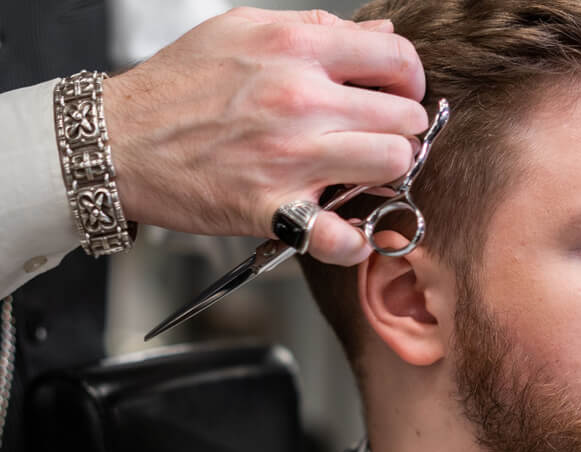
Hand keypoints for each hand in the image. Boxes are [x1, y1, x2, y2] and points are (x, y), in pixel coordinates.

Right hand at [103, 7, 428, 265]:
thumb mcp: (242, 30)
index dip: (409, 78)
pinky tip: (349, 232)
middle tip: (380, 137)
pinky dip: (353, 241)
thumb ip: (317, 29)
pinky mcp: (273, 208)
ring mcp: (290, 157)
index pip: (397, 57)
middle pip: (405, 117)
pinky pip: (340, 236)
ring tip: (364, 175)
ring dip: (386, 175)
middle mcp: (300, 99)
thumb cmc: (179, 86)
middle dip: (401, 129)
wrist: (119, 140)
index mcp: (296, 48)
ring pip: (392, 165)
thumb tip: (378, 32)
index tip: (399, 93)